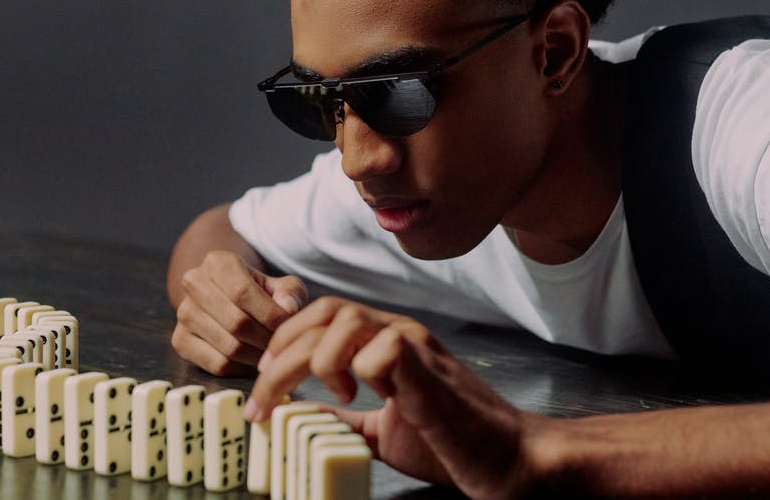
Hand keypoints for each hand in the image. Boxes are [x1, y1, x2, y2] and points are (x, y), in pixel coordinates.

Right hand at [171, 250, 307, 374]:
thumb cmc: (258, 291)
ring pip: (229, 347)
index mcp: (218, 262)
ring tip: (272, 354)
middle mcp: (194, 284)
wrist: (225, 296)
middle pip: (237, 323)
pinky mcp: (180, 340)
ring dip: (257, 357)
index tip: (291, 327)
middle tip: (284, 346)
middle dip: (267, 339)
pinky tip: (254, 361)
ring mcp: (184, 314)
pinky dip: (242, 369)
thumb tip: (288, 309)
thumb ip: (290, 293)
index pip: (243, 293)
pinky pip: (217, 365)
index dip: (271, 315)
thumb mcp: (279, 284)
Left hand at [246, 296, 541, 498]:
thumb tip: (300, 416)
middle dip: (282, 354)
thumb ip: (345, 419)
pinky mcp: (430, 372)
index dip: (284, 343)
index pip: (322, 316)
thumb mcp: (381, 430)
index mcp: (387, 343)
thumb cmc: (452, 442)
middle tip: (267, 395)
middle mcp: (400, 334)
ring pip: (346, 319)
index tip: (264, 384)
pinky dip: (357, 372)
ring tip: (325, 396)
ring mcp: (416, 349)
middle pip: (324, 311)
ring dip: (316, 360)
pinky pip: (382, 348)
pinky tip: (360, 398)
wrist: (505, 458)